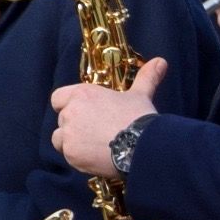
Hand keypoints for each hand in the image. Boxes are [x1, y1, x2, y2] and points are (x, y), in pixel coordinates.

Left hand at [49, 59, 165, 176]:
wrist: (141, 145)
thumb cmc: (138, 117)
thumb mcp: (141, 95)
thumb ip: (146, 78)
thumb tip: (161, 62)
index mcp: (83, 94)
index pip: (58, 98)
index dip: (67, 105)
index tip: (82, 113)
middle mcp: (71, 112)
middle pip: (62, 120)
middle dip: (75, 127)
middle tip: (96, 133)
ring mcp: (68, 134)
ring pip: (60, 139)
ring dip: (72, 143)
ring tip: (94, 147)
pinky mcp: (70, 153)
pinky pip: (68, 156)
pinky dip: (79, 158)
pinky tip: (96, 157)